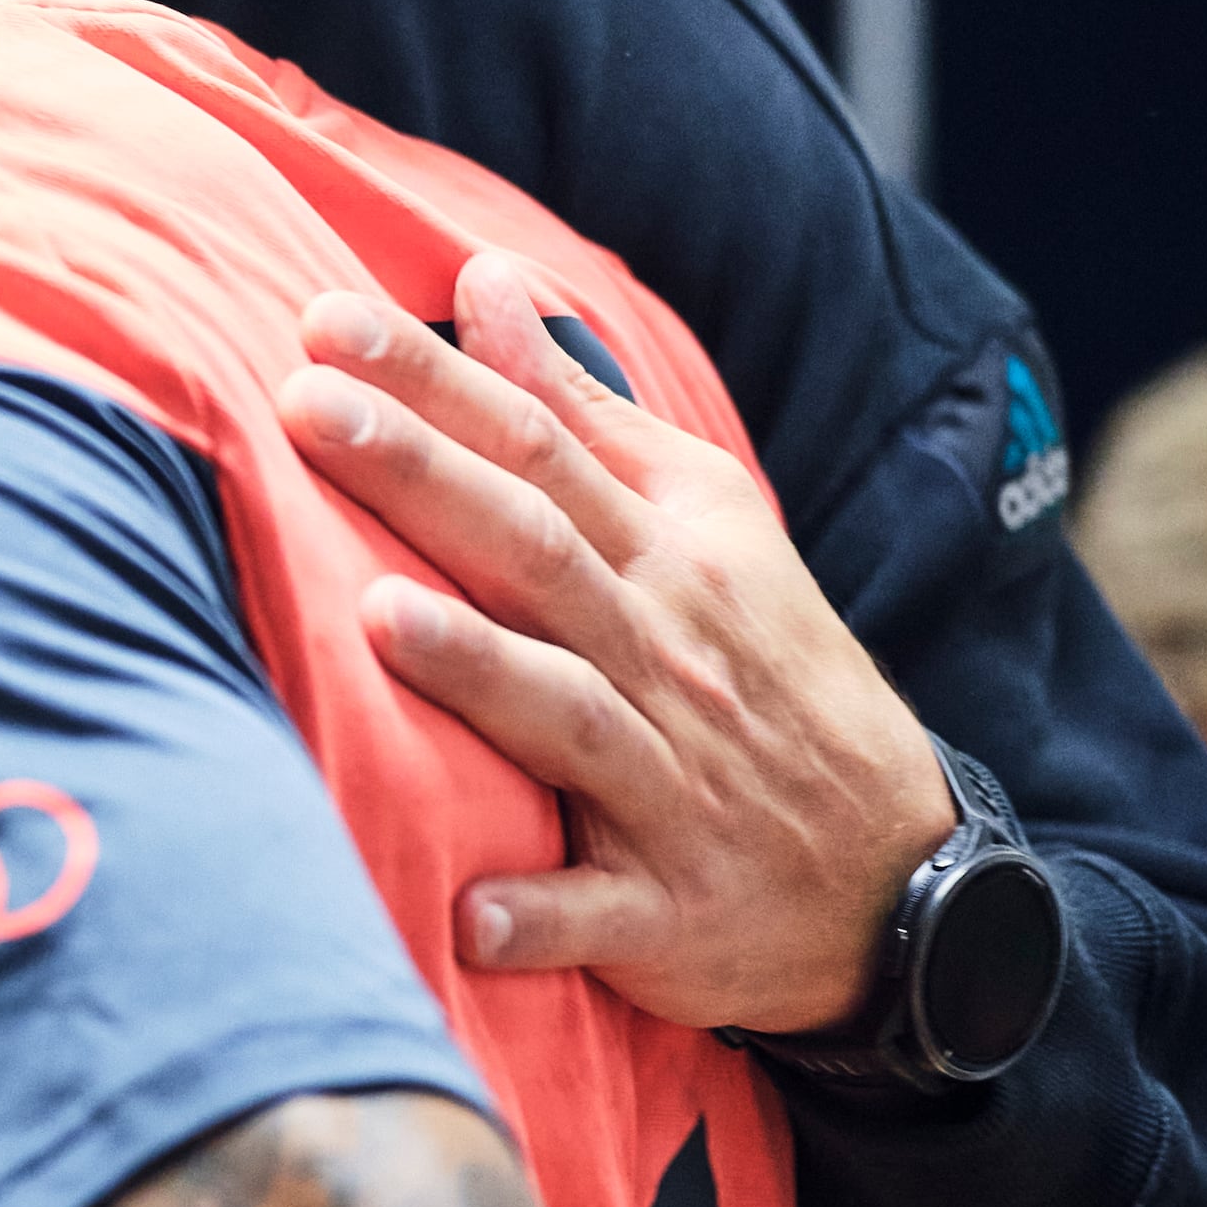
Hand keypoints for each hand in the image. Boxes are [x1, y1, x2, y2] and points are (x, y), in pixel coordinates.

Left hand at [275, 253, 954, 1037]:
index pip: (538, 447)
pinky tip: (470, 921)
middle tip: (306, 408)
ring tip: (376, 618)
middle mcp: (662, 658)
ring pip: (566, 717)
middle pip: (535, 551)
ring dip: (476, 670)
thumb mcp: (703, 527)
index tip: (325, 321)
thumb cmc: (765, 677)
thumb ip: (583, 414)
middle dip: (423, 477)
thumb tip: (486, 285)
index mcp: (666, 557)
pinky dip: (540, 917)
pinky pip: (598, 917)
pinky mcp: (666, 914)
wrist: (900, 872)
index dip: (435, 382)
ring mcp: (666, 789)